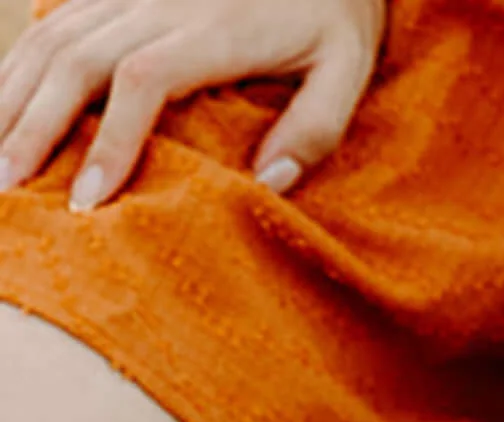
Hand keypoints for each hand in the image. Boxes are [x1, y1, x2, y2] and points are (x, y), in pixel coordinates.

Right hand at [0, 0, 384, 207]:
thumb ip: (315, 128)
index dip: (110, 140)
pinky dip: (22, 62)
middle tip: (5, 187)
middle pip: (77, 60)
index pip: (142, 81)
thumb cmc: (334, 17)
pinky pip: (58, 19)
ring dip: (13, 95)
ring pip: (54, 36)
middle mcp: (159, 1)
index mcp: (214, 29)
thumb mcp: (347, 71)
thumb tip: (270, 182)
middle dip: (34, 125)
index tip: (90, 198)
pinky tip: (3, 104)